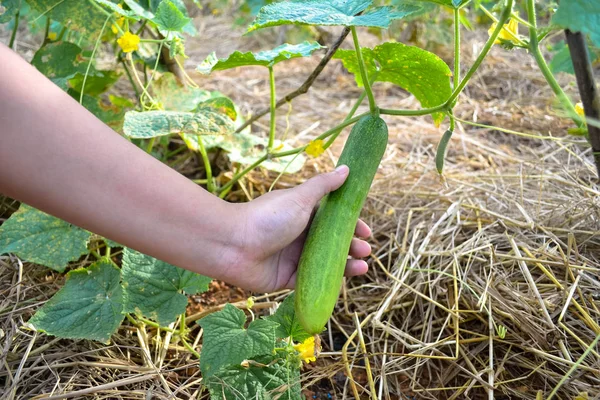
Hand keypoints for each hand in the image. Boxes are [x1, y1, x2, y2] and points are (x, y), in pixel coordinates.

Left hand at [226, 165, 371, 291]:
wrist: (233, 245)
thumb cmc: (267, 217)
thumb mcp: (299, 198)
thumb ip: (324, 185)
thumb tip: (346, 169)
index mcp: (301, 214)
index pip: (332, 220)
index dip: (350, 225)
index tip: (366, 230)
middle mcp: (298, 235)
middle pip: (331, 242)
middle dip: (351, 247)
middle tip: (365, 250)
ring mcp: (292, 257)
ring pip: (325, 263)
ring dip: (346, 265)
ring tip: (362, 267)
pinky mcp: (286, 278)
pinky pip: (311, 281)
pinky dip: (328, 282)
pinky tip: (344, 282)